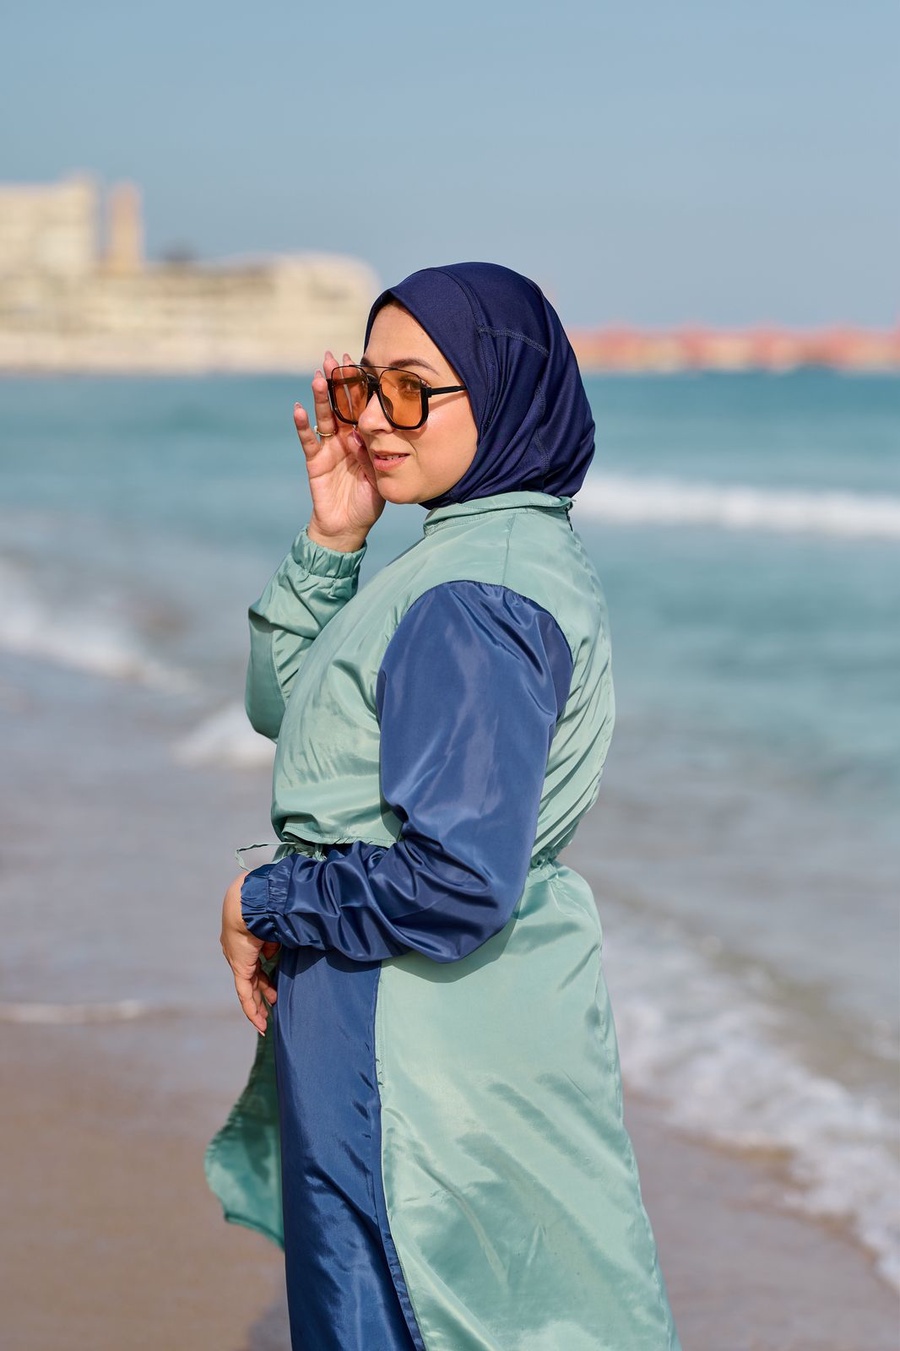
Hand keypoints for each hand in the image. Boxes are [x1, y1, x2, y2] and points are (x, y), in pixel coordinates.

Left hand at [220, 873, 279, 1033]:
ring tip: (266, 1019)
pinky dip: (252, 1009)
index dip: (266, 972)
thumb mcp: (275, 926)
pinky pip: (245, 994)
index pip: (257, 960)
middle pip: (252, 977)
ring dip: (258, 1004)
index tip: (274, 982)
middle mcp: (240, 951)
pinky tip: (260, 1023)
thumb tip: (276, 953)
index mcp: (248, 939)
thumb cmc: (265, 907)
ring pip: (248, 989)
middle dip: (263, 991)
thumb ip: (276, 941)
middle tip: (273, 1002)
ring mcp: (238, 961)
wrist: (247, 904)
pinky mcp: (239, 968)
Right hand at [295, 352, 384, 551]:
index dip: (358, 384)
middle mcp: (345, 438)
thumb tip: (372, 428)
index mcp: (363, 438)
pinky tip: (298, 408)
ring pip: (325, 417)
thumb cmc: (368, 501)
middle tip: (332, 356)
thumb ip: (377, 450)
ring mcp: (329, 448)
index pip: (361, 406)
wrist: (349, 527)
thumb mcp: (381, 473)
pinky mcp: (315, 461)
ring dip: (322, 397)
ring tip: (319, 376)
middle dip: (337, 381)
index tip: (357, 359)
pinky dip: (303, 425)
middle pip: (340, 404)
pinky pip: (309, 441)